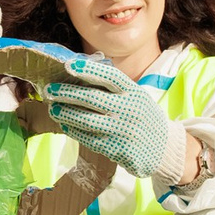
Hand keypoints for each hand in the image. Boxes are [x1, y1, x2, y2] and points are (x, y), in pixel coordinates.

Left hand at [43, 55, 174, 177]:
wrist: (164, 148)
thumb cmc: (142, 117)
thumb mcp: (136, 97)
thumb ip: (114, 89)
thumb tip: (79, 75)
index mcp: (134, 92)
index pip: (110, 76)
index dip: (89, 70)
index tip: (69, 65)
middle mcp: (130, 110)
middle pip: (93, 98)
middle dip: (67, 93)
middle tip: (50, 90)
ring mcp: (124, 131)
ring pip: (87, 120)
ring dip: (66, 113)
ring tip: (53, 108)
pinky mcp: (118, 149)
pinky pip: (90, 139)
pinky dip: (74, 131)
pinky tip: (65, 124)